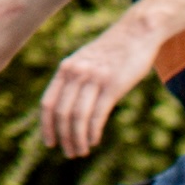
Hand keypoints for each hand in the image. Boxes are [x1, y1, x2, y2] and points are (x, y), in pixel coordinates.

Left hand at [40, 14, 157, 157]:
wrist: (138, 31)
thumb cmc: (113, 49)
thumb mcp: (86, 59)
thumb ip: (75, 78)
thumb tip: (69, 106)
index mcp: (66, 68)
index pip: (47, 103)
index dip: (46, 126)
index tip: (49, 143)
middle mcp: (75, 72)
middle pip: (61, 113)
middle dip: (63, 137)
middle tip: (69, 153)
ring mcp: (94, 78)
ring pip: (77, 117)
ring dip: (78, 139)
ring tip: (81, 151)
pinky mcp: (113, 84)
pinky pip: (97, 114)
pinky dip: (92, 131)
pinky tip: (93, 141)